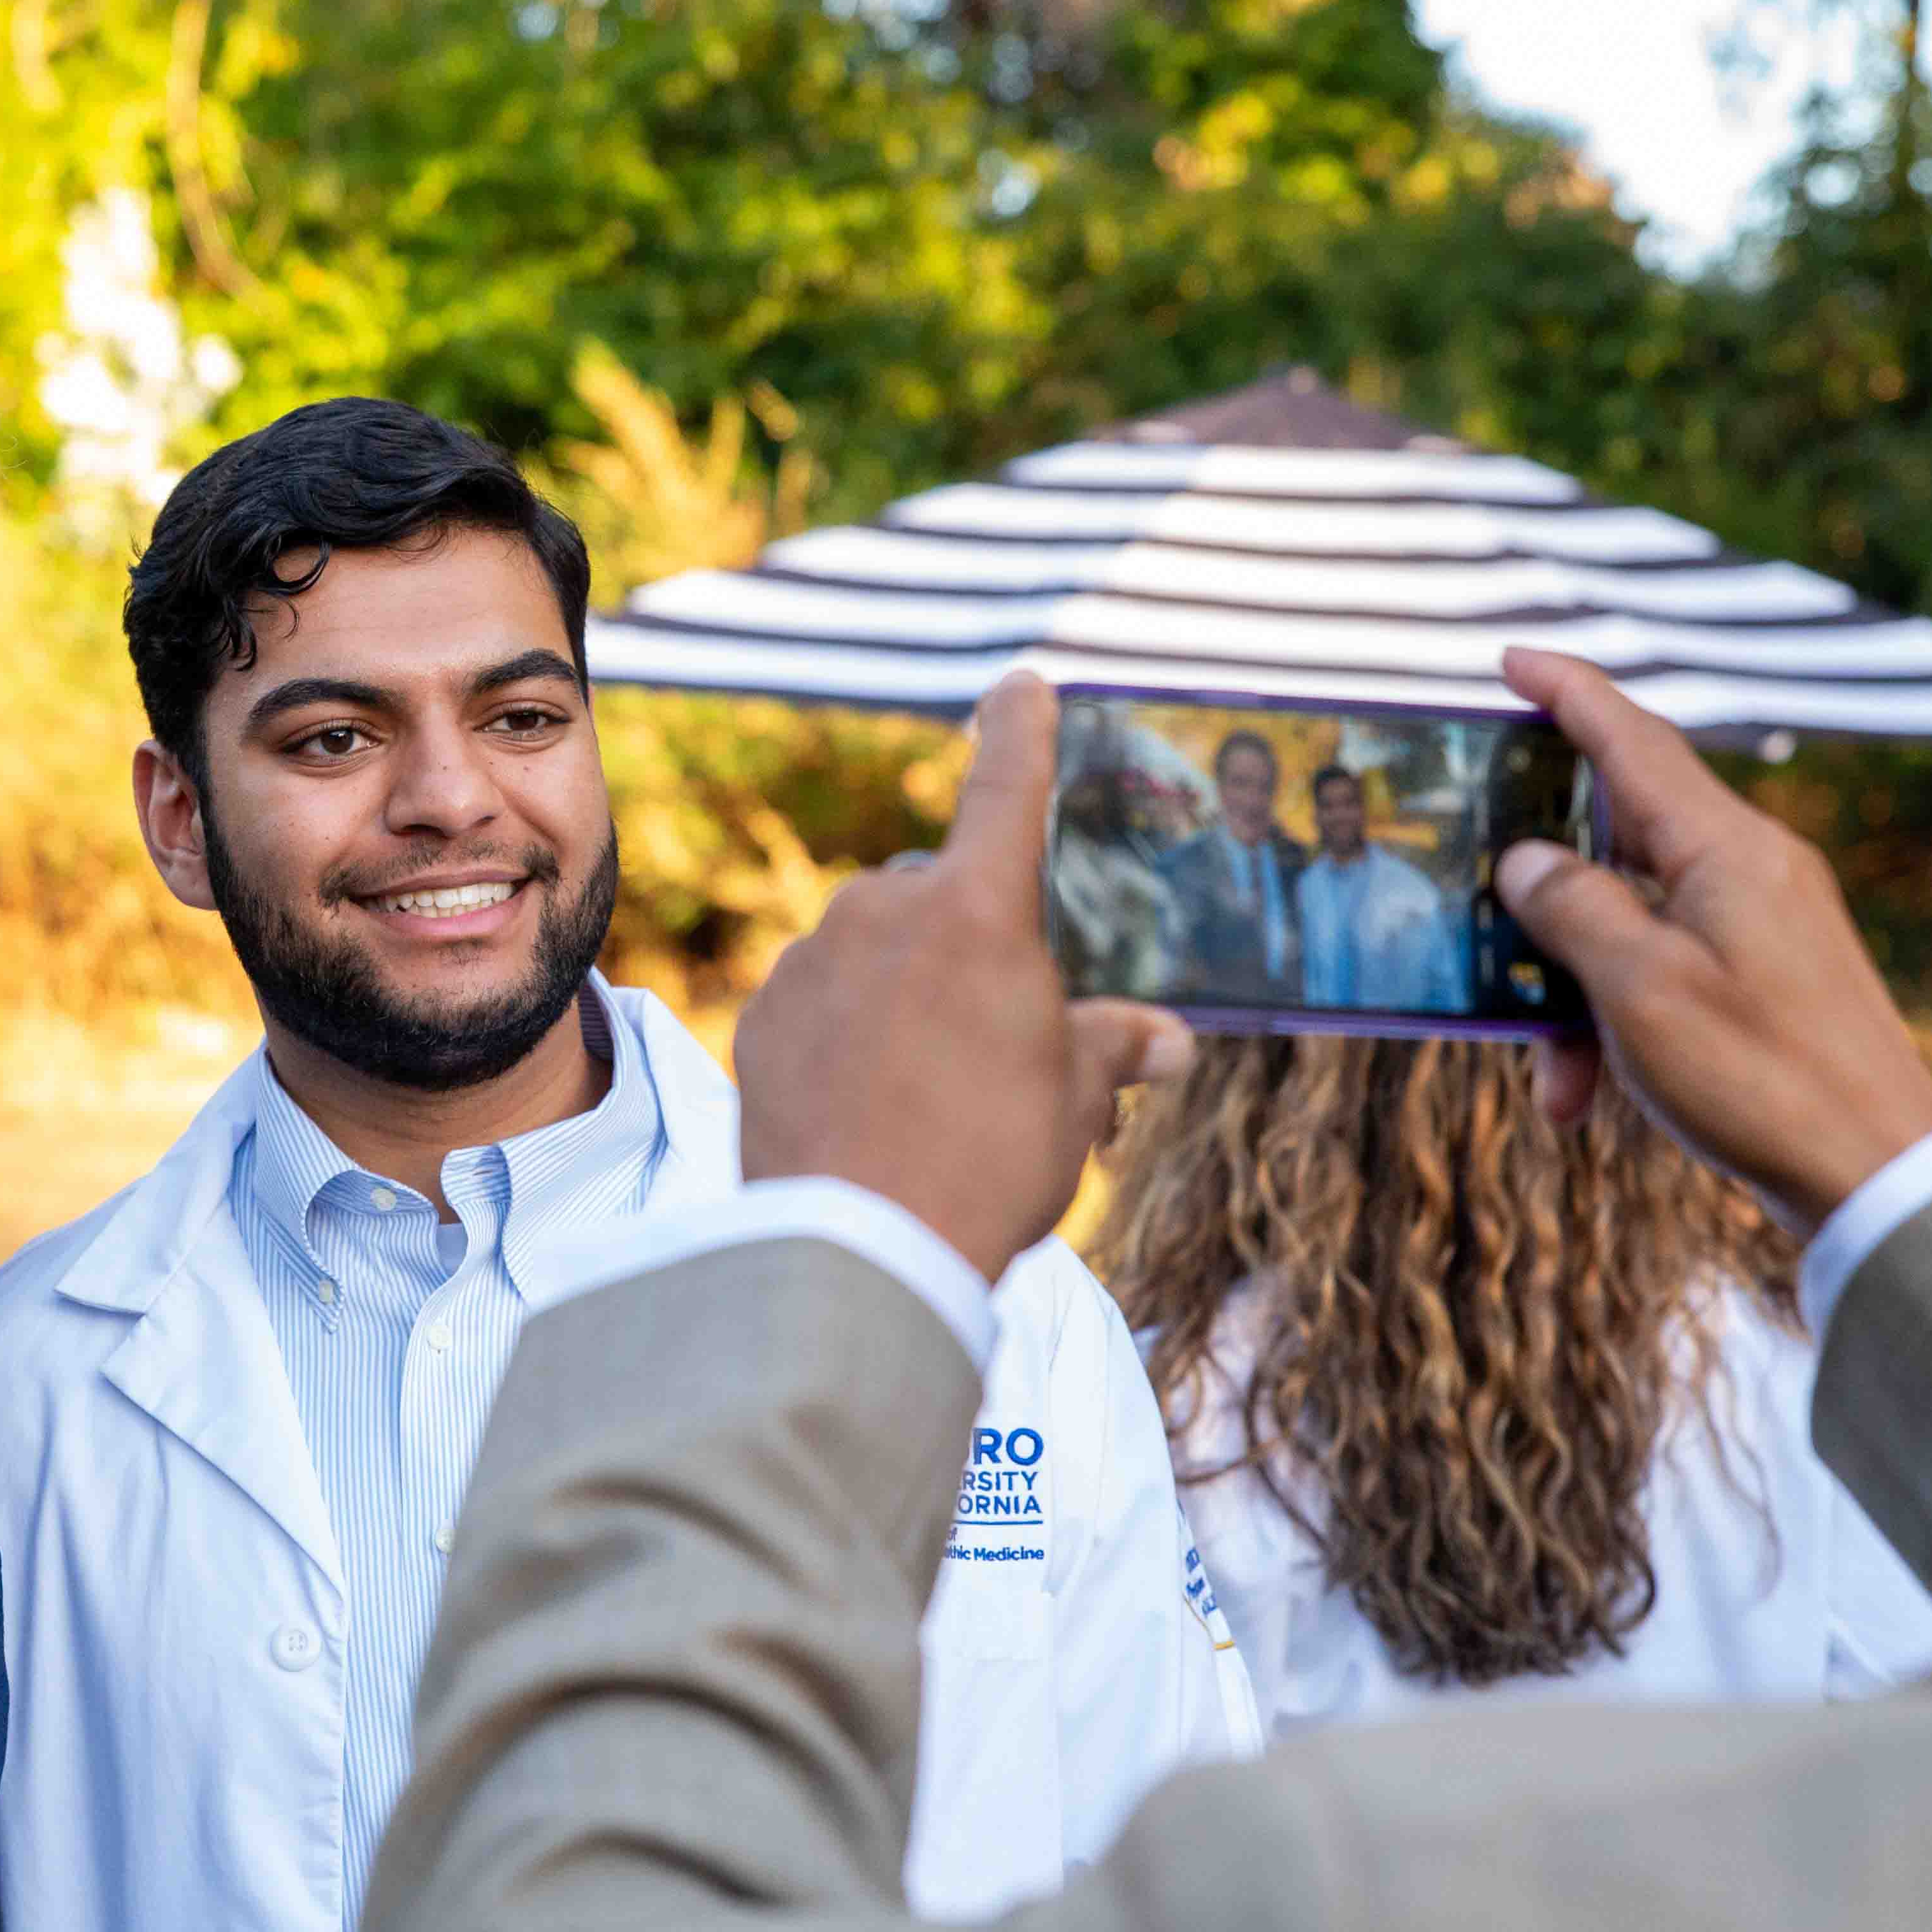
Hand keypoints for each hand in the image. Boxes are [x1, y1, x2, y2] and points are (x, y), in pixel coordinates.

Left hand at [736, 672, 1194, 1278]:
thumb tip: (1169, 1042)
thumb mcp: (1075, 1102)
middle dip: (969, 950)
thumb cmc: (989, 1164)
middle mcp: (885, 909)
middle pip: (940, 898)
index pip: (1009, 789)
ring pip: (873, 952)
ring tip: (932, 1095)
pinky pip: (819, 1001)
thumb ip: (1112, 1047)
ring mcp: (812, 959)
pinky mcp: (762, 1014)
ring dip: (903, 995)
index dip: (1021, 732)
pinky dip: (845, 1034)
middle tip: (1000, 1046)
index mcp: (978, 909)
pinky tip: (866, 1106)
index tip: (1020, 685)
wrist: (857, 1246)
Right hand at [1493, 649, 1931, 1228]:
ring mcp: (1761, 922)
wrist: (1879, 1176)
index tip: (1510, 660)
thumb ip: (1571, 909)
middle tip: (1476, 903)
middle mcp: (1748, 868)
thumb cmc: (1763, 1078)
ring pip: (1629, 920)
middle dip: (1539, 892)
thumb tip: (1526, 860)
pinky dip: (1615, 1020)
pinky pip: (1663, 969)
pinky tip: (1590, 1093)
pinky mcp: (1767, 977)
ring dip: (1570, 988)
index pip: (1632, 739)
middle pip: (1616, 836)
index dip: (1566, 693)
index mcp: (1724, 848)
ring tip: (1552, 1074)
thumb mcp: (1639, 989)